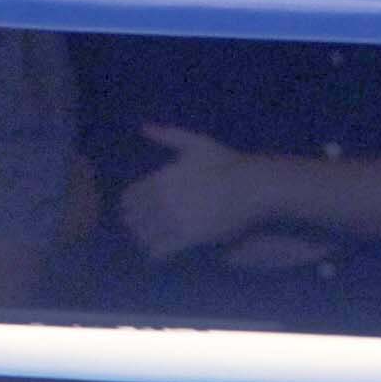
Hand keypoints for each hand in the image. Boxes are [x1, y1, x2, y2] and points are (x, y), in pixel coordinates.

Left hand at [117, 122, 276, 261]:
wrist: (251, 185)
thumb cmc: (226, 161)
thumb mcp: (195, 142)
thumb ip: (168, 135)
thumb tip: (144, 127)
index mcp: (160, 178)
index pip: (130, 198)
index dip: (129, 206)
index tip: (132, 211)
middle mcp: (163, 199)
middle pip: (134, 218)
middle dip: (135, 224)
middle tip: (139, 229)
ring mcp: (175, 218)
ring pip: (146, 234)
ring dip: (144, 239)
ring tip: (149, 241)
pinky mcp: (190, 236)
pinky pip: (162, 249)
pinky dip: (156, 253)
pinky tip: (157, 255)